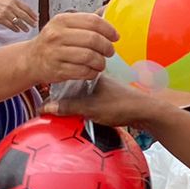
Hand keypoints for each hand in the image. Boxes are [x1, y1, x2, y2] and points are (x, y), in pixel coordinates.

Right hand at [0, 0, 38, 32]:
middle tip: (34, 25)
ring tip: (27, 30)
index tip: (36, 18)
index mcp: (14, 0)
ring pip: (18, 21)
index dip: (32, 14)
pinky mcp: (1, 19)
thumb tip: (27, 11)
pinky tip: (18, 30)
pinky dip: (15, 28)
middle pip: (24, 15)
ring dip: (23, 26)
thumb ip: (17, 4)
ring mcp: (6, 13)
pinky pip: (10, 25)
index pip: (26, 8)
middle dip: (30, 21)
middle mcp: (11, 6)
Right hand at [25, 12, 116, 85]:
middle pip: (93, 39)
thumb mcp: (64, 26)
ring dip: (101, 62)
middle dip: (107, 47)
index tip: (115, 36)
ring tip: (101, 63)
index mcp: (61, 20)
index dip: (108, 29)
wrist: (31, 60)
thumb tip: (107, 10)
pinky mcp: (57, 70)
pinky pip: (83, 71)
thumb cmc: (53, 42)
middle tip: (110, 52)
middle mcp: (57, 35)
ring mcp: (55, 53)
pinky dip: (92, 72)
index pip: (93, 21)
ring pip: (89, 56)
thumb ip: (85, 21)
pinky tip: (92, 71)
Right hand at [44, 71, 160, 127]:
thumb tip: (45, 107)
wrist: (146, 113)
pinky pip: (89, 100)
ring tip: (60, 111)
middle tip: (49, 105)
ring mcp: (103, 89)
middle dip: (62, 94)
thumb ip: (68, 107)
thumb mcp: (90, 108)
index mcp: (92, 76)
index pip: (68, 73)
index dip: (56, 82)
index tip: (43, 92)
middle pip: (74, 85)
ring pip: (82, 92)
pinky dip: (82, 105)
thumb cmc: (119, 106)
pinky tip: (78, 114)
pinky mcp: (109, 99)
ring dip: (72, 101)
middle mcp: (97, 80)